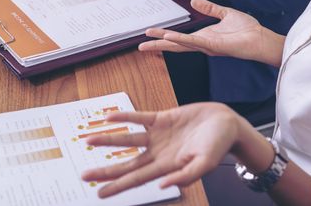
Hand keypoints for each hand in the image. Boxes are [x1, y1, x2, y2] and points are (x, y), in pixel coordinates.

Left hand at [81, 103, 241, 197]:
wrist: (225, 122)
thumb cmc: (219, 145)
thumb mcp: (206, 163)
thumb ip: (186, 176)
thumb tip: (163, 186)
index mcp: (166, 167)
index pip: (136, 179)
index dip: (117, 186)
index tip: (98, 193)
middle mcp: (157, 153)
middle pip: (126, 164)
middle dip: (105, 170)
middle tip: (85, 175)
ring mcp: (157, 136)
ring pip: (127, 139)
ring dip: (108, 140)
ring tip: (88, 140)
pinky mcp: (160, 119)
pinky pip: (138, 117)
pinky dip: (124, 117)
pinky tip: (109, 117)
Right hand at [139, 0, 273, 62]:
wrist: (261, 39)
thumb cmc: (247, 30)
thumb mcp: (225, 13)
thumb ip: (209, 8)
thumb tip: (194, 1)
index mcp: (204, 36)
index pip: (179, 37)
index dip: (164, 36)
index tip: (150, 36)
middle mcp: (202, 44)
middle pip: (174, 45)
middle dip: (157, 45)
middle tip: (140, 46)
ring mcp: (206, 46)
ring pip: (179, 44)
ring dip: (163, 41)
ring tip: (147, 42)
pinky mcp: (213, 45)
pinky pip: (193, 41)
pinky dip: (180, 39)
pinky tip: (169, 37)